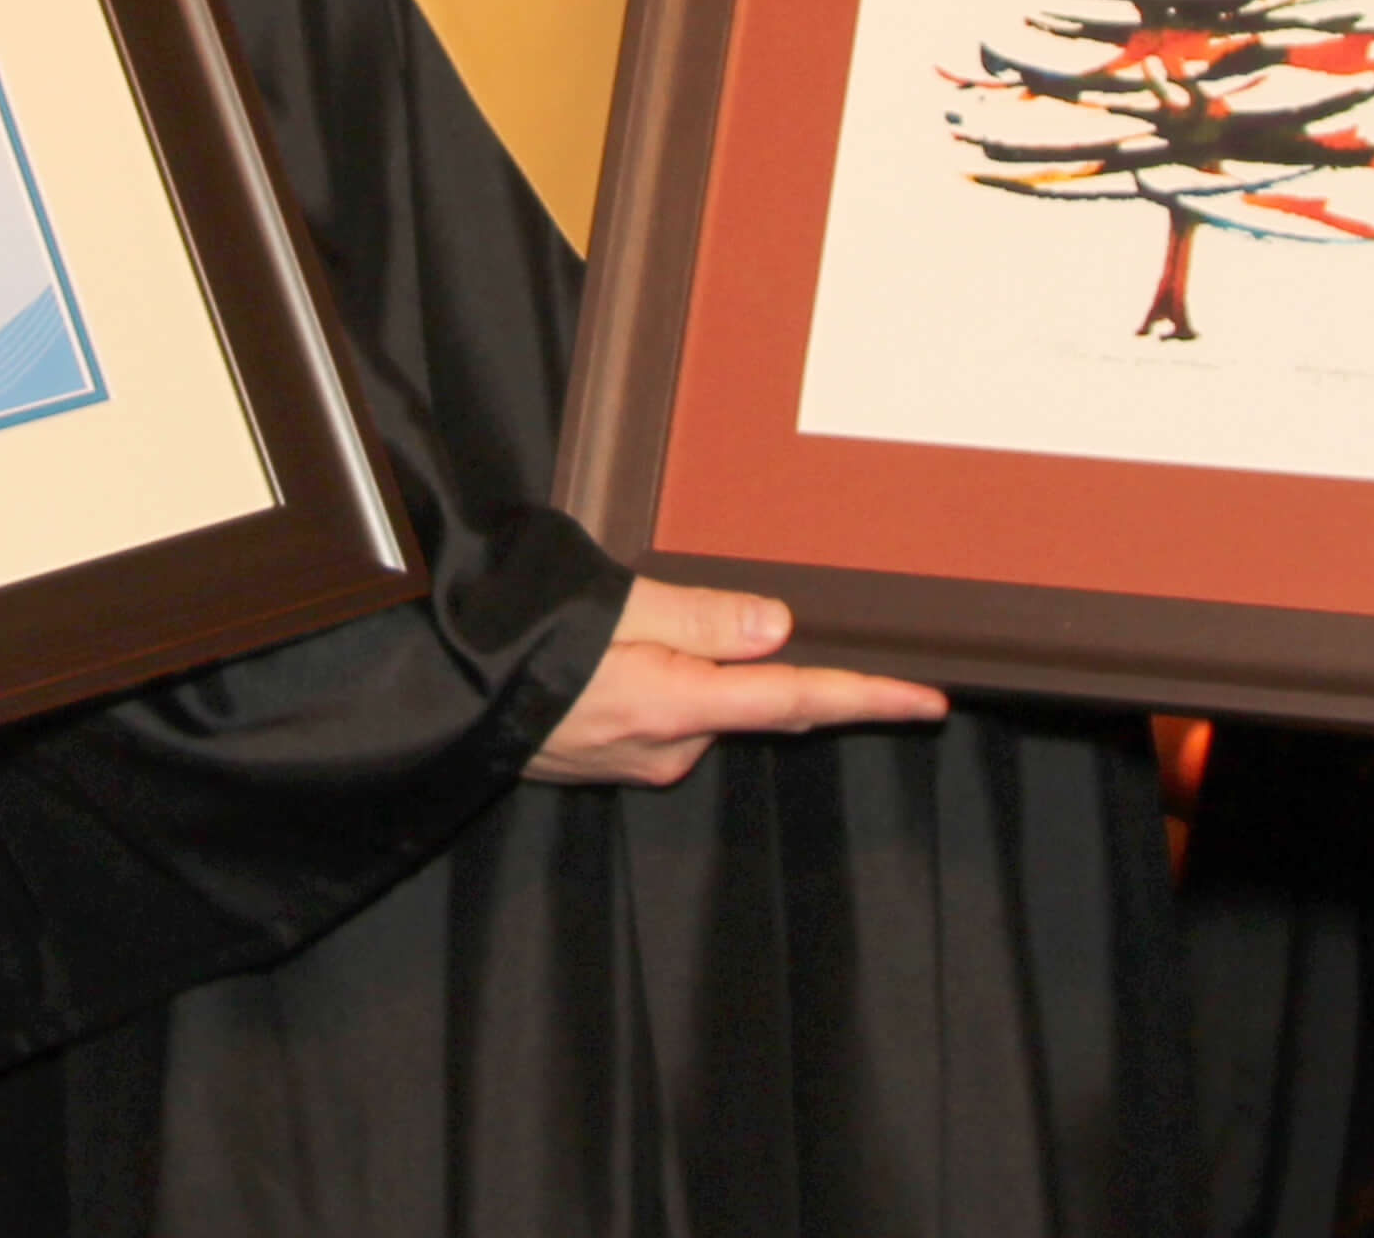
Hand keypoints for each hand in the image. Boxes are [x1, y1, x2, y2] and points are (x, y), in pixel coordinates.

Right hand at [525, 578, 948, 788]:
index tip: (927, 701)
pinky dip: (657, 684)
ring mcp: (642, 763)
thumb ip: (703, 618)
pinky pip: (664, 717)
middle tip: (690, 610)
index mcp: (679, 705)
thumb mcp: (616, 608)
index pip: (797, 701)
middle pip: (746, 699)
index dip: (868, 699)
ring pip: (700, 704)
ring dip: (687, 666)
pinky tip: (607, 658)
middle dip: (740, 658)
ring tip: (618, 625)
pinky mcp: (615, 764)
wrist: (445, 698)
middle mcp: (671, 748)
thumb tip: (779, 629)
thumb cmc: (520, 645)